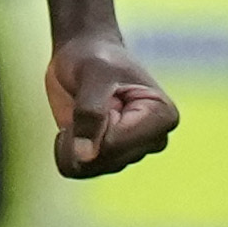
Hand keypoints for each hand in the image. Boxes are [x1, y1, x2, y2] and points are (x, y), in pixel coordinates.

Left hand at [45, 33, 178, 176]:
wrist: (83, 54)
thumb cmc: (94, 57)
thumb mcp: (93, 75)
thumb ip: (90, 113)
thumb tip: (85, 156)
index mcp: (161, 116)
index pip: (116, 144)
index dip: (91, 126)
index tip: (97, 96)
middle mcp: (152, 139)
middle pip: (106, 161)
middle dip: (82, 136)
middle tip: (85, 104)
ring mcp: (131, 150)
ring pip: (91, 169)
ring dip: (74, 143)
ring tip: (81, 114)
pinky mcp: (109, 156)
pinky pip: (80, 171)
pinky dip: (66, 153)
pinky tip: (72, 130)